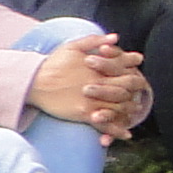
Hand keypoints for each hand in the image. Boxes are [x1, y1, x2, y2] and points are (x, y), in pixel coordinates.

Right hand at [26, 31, 143, 133]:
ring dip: (130, 109)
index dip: (132, 66)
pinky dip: (118, 130)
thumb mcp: (73, 46)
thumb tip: (115, 37)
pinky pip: (106, 124)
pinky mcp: (85, 113)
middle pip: (127, 86)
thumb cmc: (52, 63)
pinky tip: (126, 134)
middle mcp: (99, 82)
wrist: (33, 82)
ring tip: (133, 110)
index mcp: (98, 66)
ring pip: (121, 106)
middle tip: (138, 91)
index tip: (136, 68)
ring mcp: (93, 99)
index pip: (124, 66)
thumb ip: (94, 40)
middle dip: (136, 89)